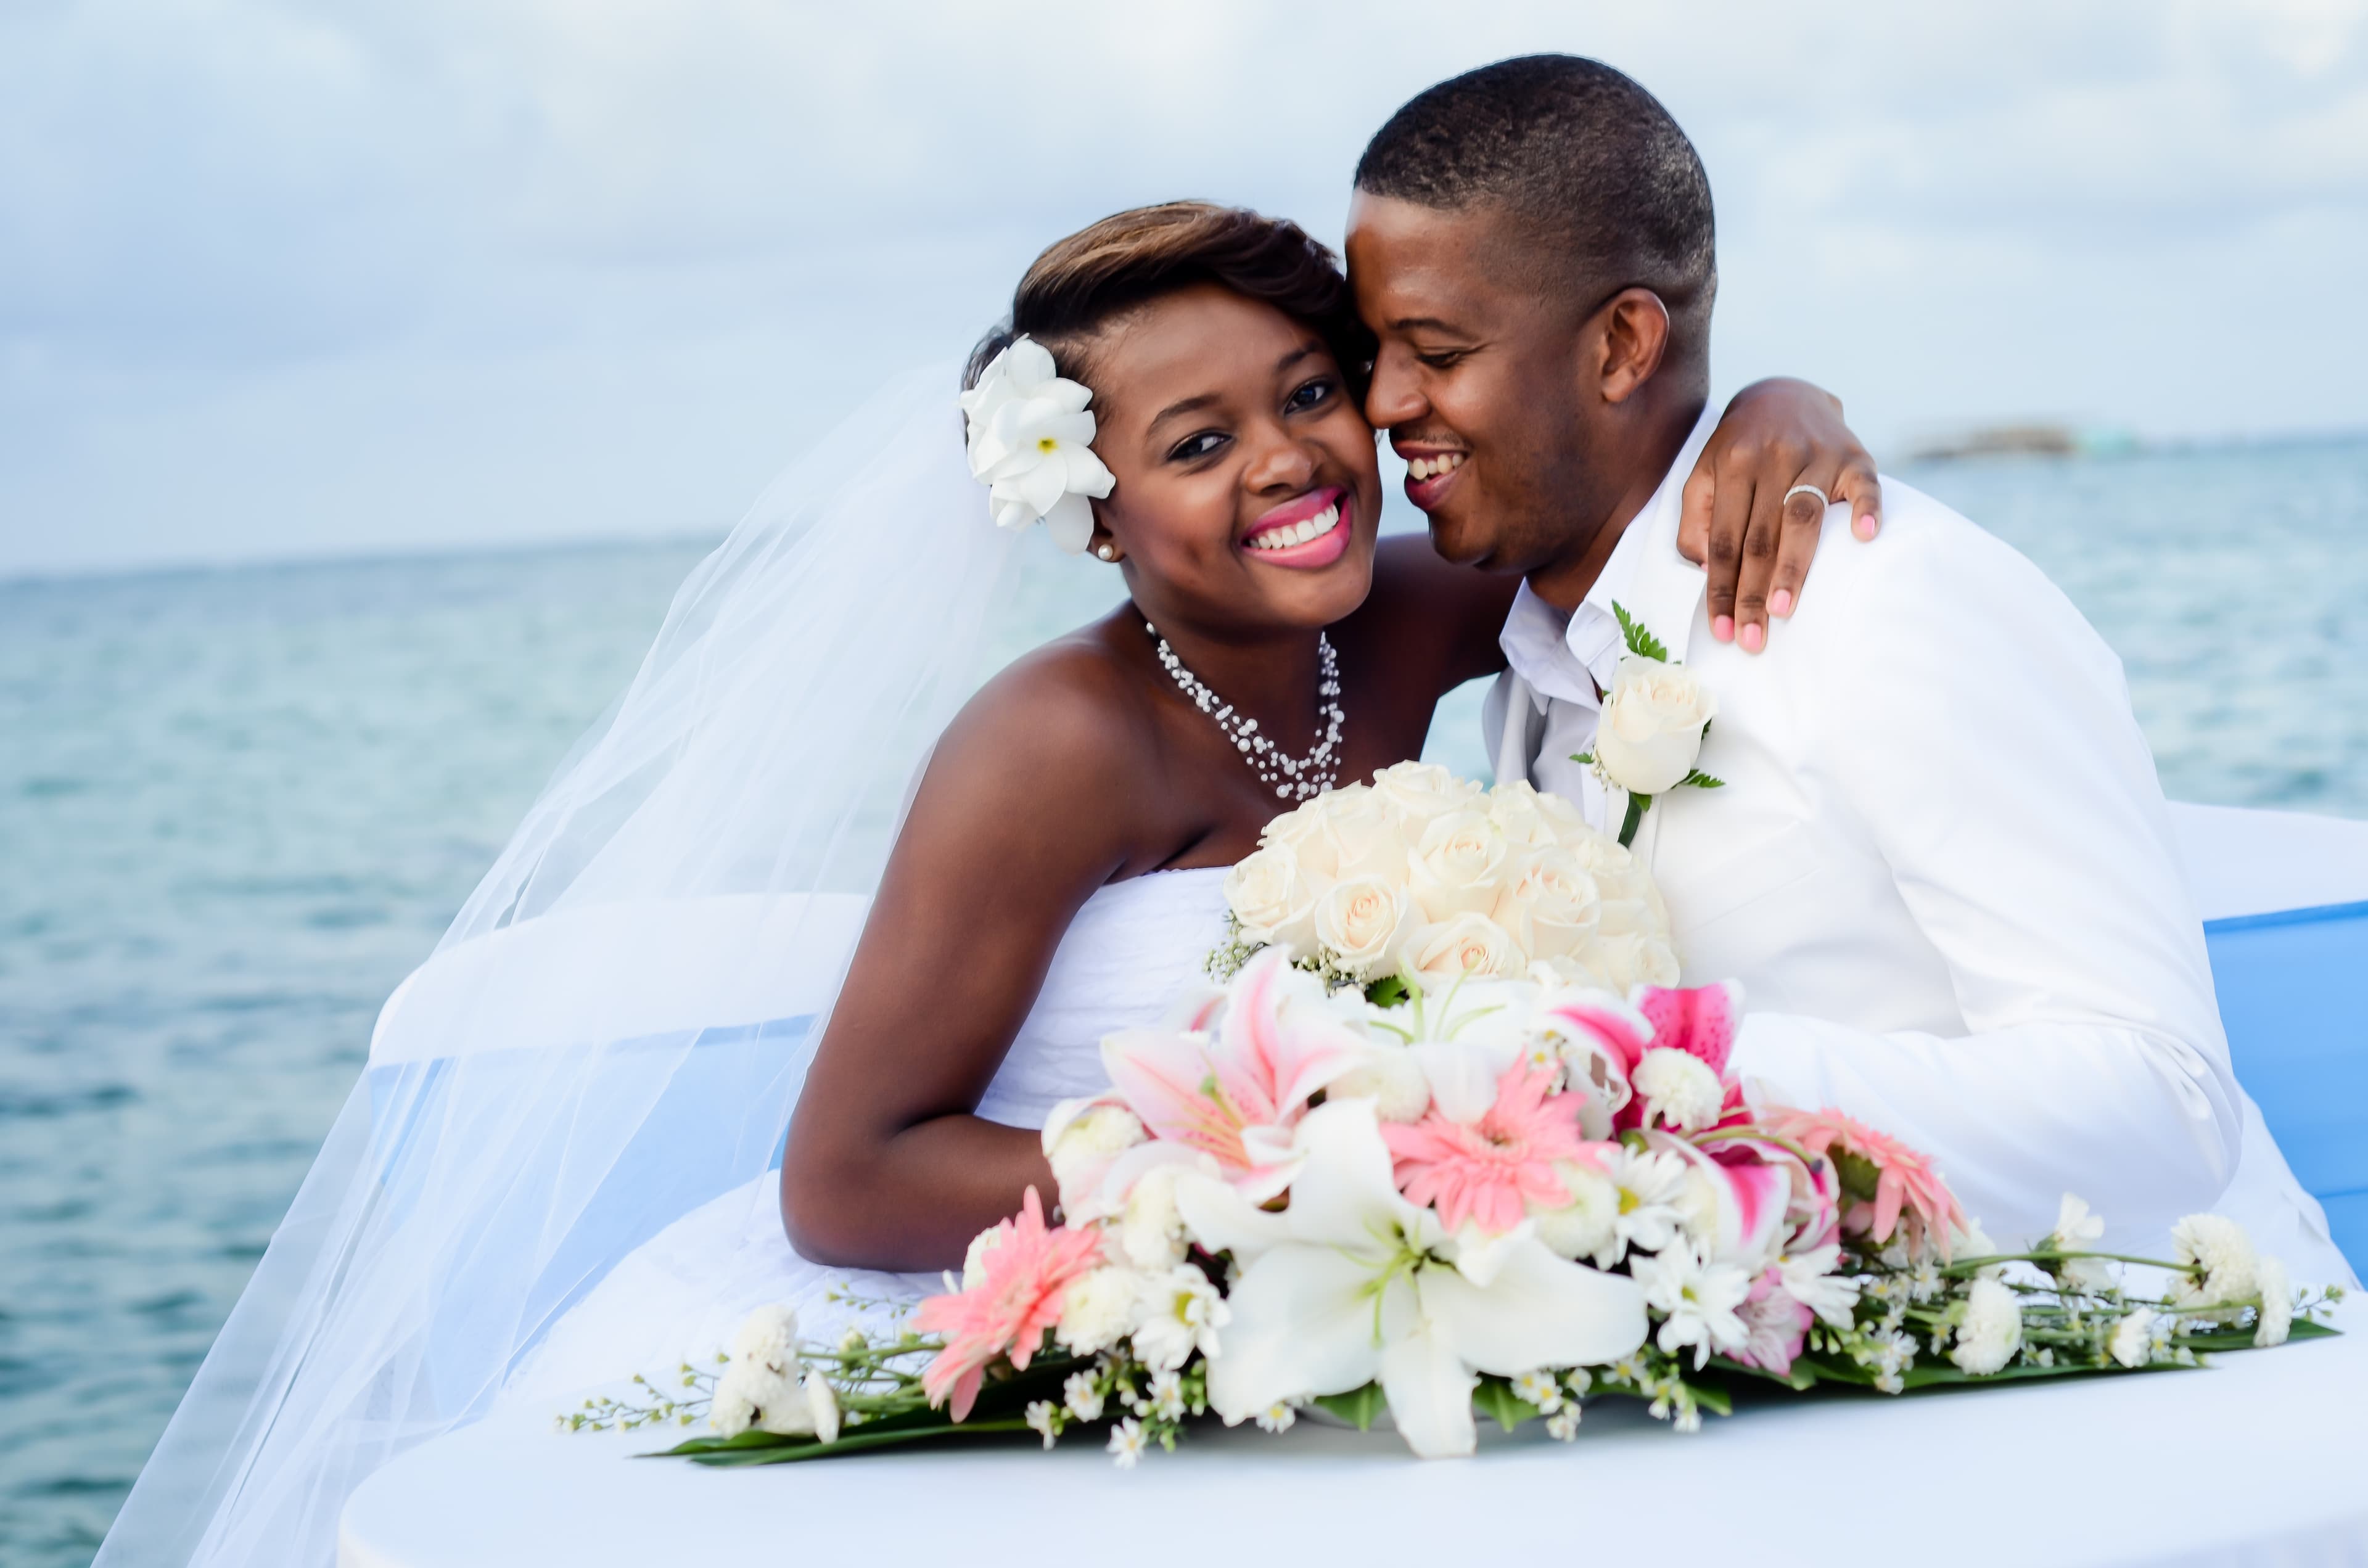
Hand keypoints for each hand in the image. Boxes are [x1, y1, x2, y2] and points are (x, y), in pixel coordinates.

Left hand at [1678, 378, 1881, 652]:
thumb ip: (1695, 519)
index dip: (1721, 587)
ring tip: (1784, 609)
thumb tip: (1705, 568)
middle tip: (1752, 638)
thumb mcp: (1705, 473)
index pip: (1725, 539)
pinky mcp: (1855, 455)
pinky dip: (1865, 509)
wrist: (1785, 392)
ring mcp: (1817, 456)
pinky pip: (1864, 484)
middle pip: (1761, 537)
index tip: (1722, 630)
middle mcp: (1774, 459)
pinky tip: (1863, 537)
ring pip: (1803, 517)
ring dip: (1794, 566)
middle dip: (1753, 592)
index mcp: (1734, 466)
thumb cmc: (1740, 447)